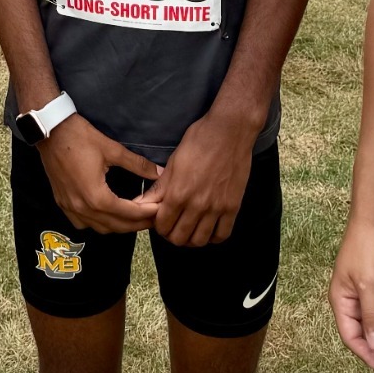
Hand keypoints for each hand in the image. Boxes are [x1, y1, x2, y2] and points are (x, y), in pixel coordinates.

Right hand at [37, 114, 160, 233]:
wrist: (50, 130)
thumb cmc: (79, 137)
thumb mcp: (112, 149)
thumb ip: (137, 164)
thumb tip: (159, 172)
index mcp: (96, 196)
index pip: (127, 213)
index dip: (146, 213)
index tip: (160, 210)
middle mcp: (82, 207)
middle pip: (115, 226)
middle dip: (136, 224)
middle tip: (152, 217)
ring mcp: (70, 207)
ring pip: (99, 228)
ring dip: (118, 225)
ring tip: (134, 216)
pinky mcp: (62, 203)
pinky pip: (83, 223)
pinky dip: (99, 223)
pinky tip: (107, 214)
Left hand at [144, 112, 254, 246]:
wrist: (230, 131)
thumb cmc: (199, 141)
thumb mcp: (173, 163)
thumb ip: (159, 188)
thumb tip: (141, 203)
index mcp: (178, 193)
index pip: (163, 226)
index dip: (159, 226)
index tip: (161, 220)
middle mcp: (197, 204)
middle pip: (179, 238)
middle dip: (172, 235)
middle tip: (174, 226)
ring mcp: (216, 207)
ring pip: (200, 241)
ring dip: (192, 239)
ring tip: (190, 228)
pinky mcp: (232, 206)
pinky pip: (222, 235)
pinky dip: (213, 237)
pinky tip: (208, 228)